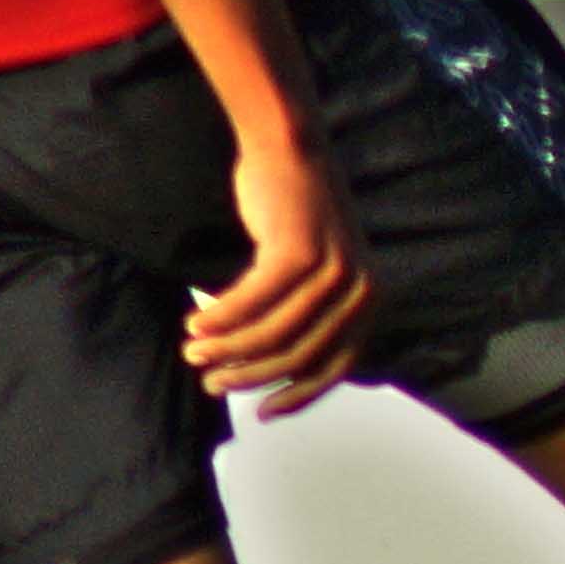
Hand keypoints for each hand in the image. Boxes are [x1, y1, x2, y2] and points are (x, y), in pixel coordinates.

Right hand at [186, 117, 371, 412]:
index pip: (336, 367)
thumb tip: (270, 373)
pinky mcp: (298, 252)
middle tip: (210, 381)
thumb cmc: (292, 216)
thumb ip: (306, 316)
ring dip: (226, 348)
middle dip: (248, 376)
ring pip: (272, 333)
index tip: (260, 413)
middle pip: (298, 356)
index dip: (296, 396)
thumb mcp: (314, 272)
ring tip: (194, 350)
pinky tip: (196, 321)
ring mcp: (333, 271)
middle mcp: (362, 289)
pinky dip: (220, 317)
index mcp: (371, 300)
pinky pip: (251, 302)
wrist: (289, 150)